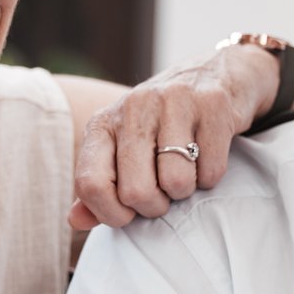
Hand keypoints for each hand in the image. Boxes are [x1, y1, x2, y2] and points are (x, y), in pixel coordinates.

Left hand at [70, 44, 280, 228]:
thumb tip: (76, 221)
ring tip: (185, 171)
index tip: (129, 213)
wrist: (217, 72)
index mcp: (104, 122)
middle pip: (135, 191)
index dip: (111, 213)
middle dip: (154, 206)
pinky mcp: (213, 104)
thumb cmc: (162, 124)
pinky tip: (206, 156)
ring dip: (185, 191)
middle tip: (163, 193)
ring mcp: (174, 101)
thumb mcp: (123, 148)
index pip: (90, 183)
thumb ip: (99, 186)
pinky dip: (210, 176)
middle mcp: (134, 106)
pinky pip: (210, 171)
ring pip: (175, 182)